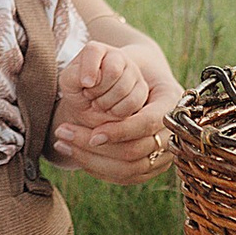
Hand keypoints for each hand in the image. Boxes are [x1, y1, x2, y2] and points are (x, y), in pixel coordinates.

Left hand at [51, 39, 181, 183]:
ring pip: (128, 170)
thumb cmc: (125, 65)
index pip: (147, 124)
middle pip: (135, 153)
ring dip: (90, 160)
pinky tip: (73, 153)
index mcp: (172, 100)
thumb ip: (106, 65)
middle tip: (62, 133)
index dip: (119, 131)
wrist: (141, 77)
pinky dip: (97, 168)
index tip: (92, 133)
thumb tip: (87, 80)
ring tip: (62, 142)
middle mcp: (173, 131)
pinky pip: (125, 177)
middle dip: (95, 148)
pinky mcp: (151, 167)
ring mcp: (165, 153)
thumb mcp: (117, 57)